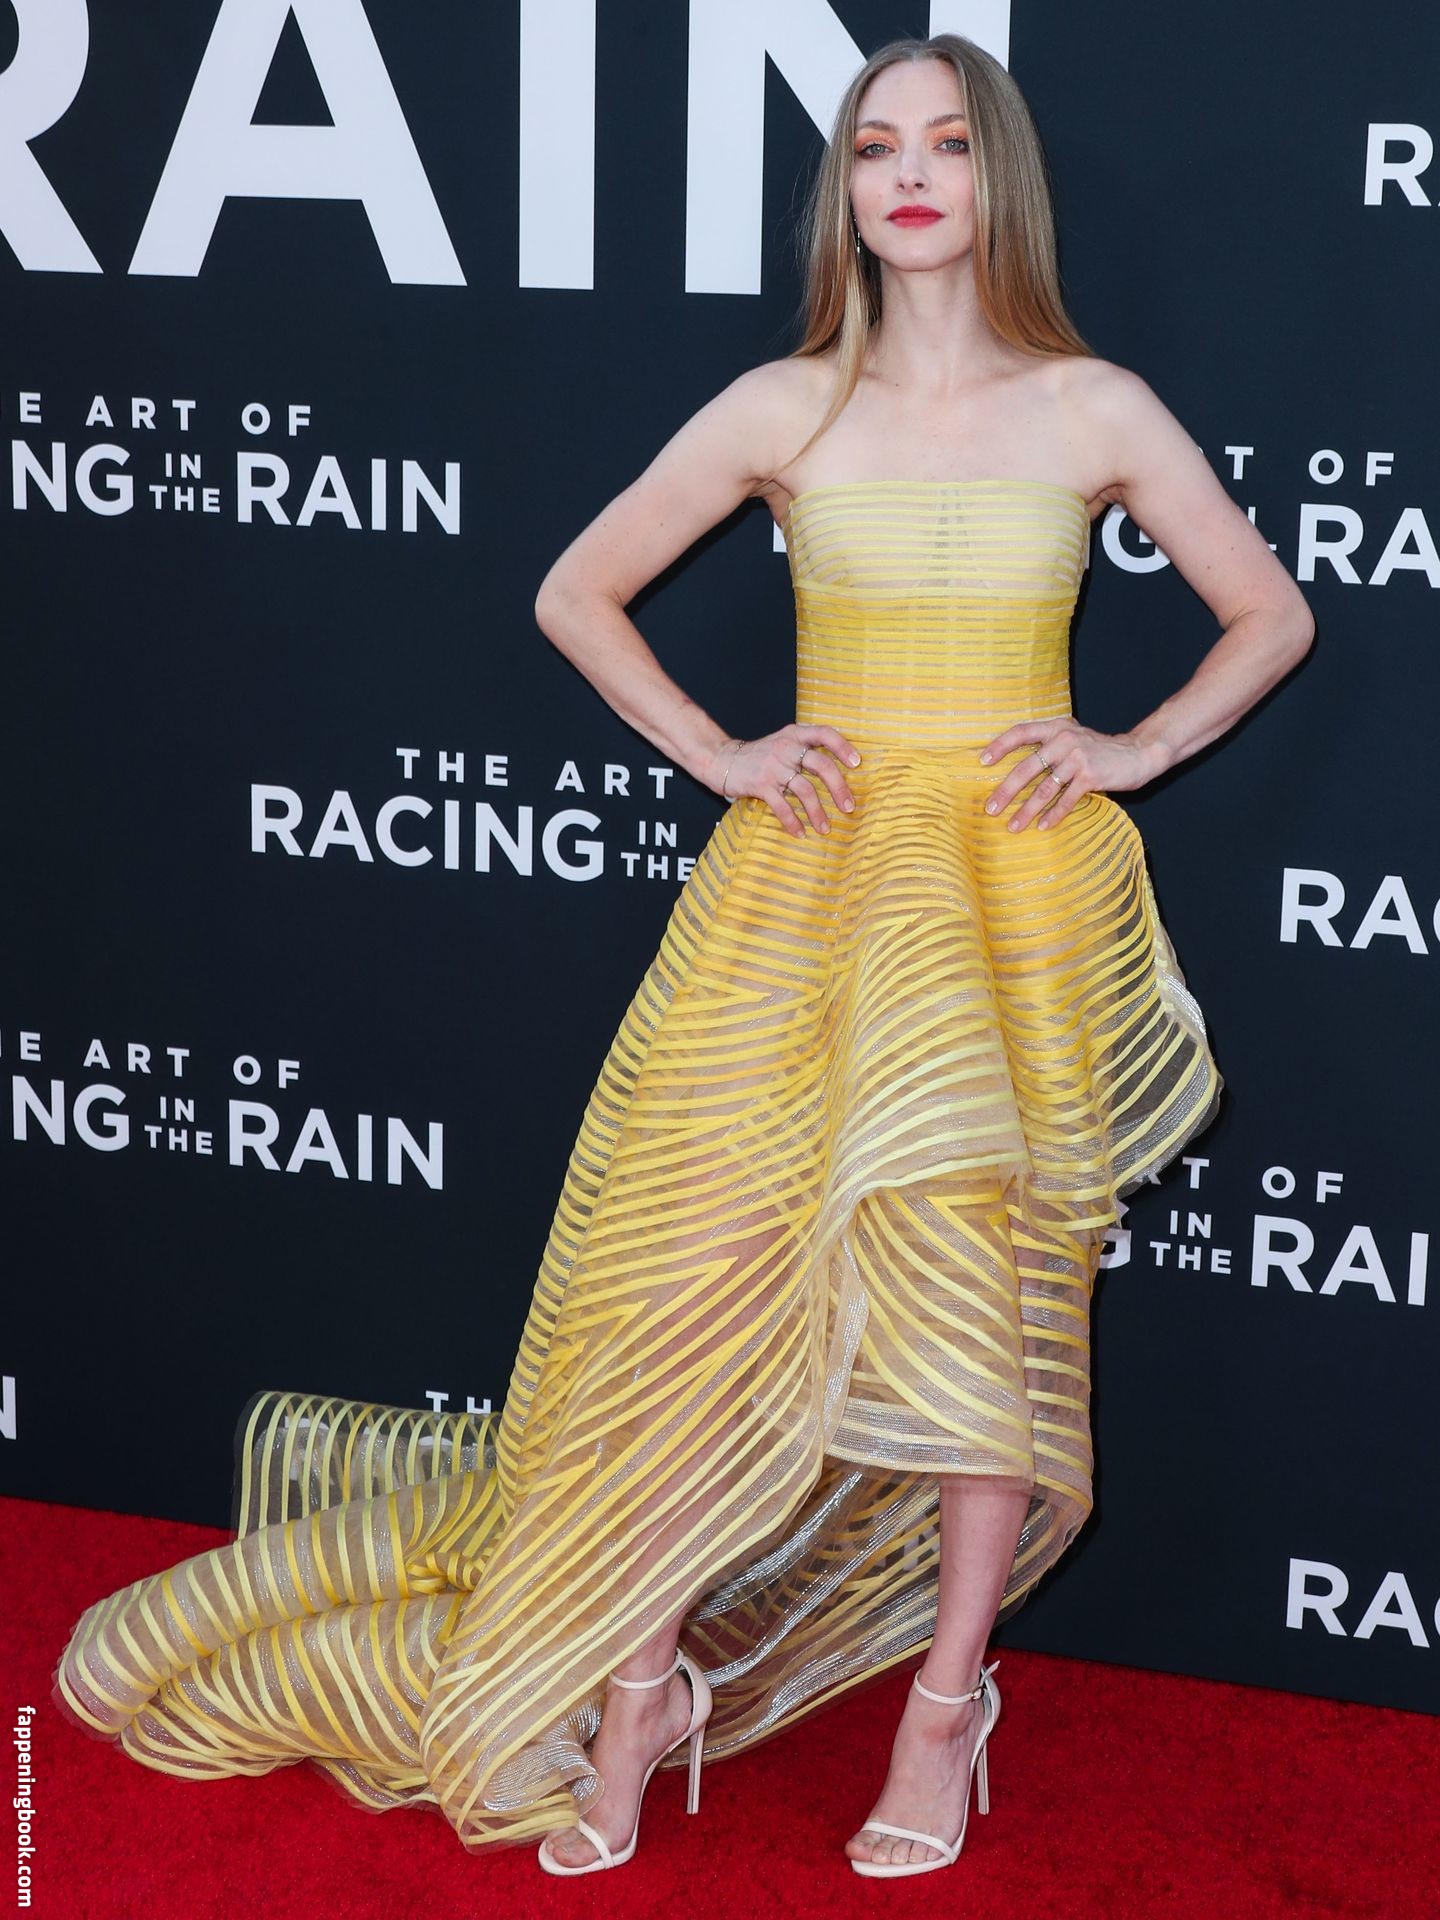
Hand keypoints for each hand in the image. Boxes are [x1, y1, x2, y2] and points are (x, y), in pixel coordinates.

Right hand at [709, 724, 860, 836]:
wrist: (722, 759)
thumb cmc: (758, 755)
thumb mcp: (782, 743)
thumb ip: (803, 749)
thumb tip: (835, 770)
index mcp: (794, 735)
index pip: (825, 733)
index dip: (843, 747)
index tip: (856, 763)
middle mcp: (787, 748)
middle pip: (821, 766)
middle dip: (839, 788)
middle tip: (849, 807)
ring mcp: (774, 767)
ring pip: (805, 790)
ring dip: (818, 812)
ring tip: (825, 828)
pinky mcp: (761, 785)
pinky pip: (782, 807)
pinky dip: (792, 822)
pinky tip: (799, 833)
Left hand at [978, 718, 1168, 831]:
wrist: (1138, 753)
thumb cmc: (1098, 750)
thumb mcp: (1073, 737)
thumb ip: (1049, 745)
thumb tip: (1015, 769)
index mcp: (1056, 727)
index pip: (1021, 732)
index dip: (1000, 746)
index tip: (982, 762)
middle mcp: (1064, 739)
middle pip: (1027, 767)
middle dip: (1006, 791)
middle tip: (991, 808)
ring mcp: (1078, 757)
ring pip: (1045, 788)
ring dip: (1027, 810)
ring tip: (1013, 826)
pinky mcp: (1091, 775)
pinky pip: (1067, 799)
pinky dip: (1054, 815)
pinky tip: (1043, 826)